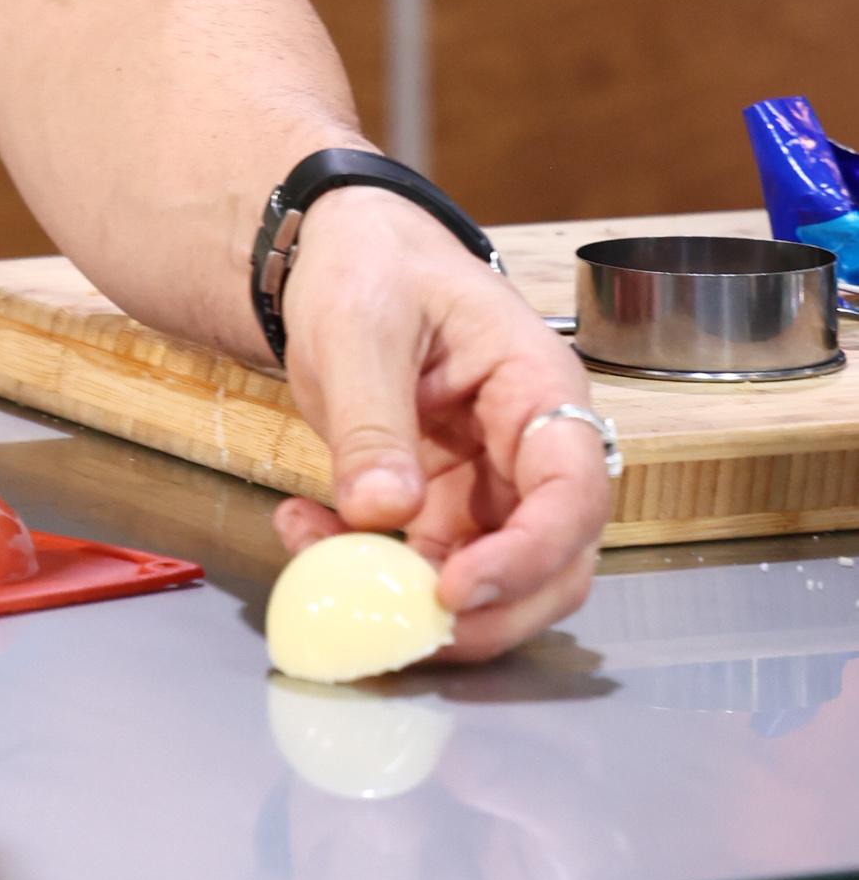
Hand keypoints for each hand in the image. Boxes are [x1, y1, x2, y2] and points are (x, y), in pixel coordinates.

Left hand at [270, 185, 609, 661]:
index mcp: (538, 386)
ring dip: (414, 598)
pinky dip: (369, 569)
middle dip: (486, 612)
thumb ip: (372, 420)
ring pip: (491, 580)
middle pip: (552, 562)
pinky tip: (306, 531)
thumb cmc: (371, 265)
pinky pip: (424, 564)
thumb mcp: (360, 326)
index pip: (572, 492)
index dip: (528, 556)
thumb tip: (382, 512)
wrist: (340, 253)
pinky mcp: (442, 505)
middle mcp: (530, 447)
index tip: (456, 589)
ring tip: (322, 557)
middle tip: (402, 626)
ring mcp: (489, 483)